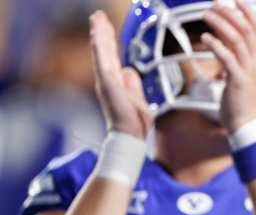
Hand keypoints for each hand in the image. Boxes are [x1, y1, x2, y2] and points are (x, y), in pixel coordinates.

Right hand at [89, 11, 151, 137]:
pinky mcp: (107, 82)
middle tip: (97, 15)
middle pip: (105, 50)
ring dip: (99, 33)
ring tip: (96, 17)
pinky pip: (102, 59)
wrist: (130, 135)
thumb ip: (133, 84)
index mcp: (117, 82)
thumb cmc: (134, 122)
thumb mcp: (138, 98)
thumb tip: (129, 70)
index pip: (112, 57)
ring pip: (101, 51)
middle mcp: (108, 79)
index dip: (109, 41)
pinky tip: (97, 33)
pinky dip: (99, 45)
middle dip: (102, 32)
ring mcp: (106, 80)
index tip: (105, 26)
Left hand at [201, 0, 255, 131]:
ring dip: (221, 25)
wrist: (248, 123)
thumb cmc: (247, 98)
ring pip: (237, 40)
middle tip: (215, 4)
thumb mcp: (254, 69)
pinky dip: (217, 46)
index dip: (248, 11)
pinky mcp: (239, 81)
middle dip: (231, 13)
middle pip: (247, 30)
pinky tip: (206, 38)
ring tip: (207, 15)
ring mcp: (249, 71)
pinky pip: (228, 59)